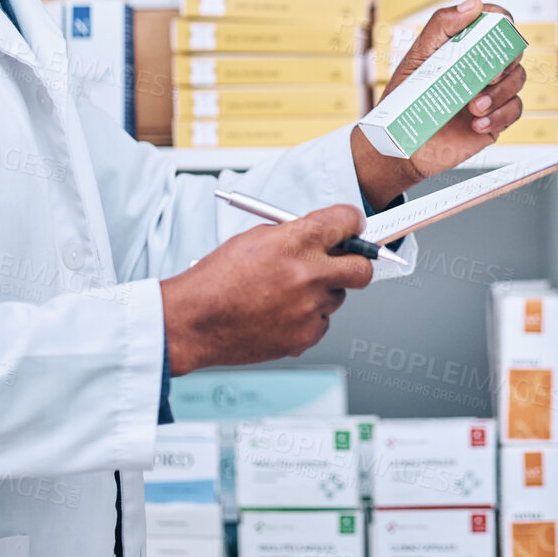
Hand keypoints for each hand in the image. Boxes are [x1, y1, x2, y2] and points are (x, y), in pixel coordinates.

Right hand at [159, 204, 371, 375]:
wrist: (195, 320)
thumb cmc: (217, 280)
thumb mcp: (255, 239)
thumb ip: (294, 234)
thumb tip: (321, 237)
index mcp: (297, 240)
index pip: (349, 220)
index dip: (350, 223)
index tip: (350, 228)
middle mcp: (309, 273)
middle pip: (362, 267)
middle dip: (356, 263)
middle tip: (343, 264)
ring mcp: (310, 308)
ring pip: (337, 297)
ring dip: (321, 293)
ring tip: (285, 294)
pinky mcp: (305, 335)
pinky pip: (321, 323)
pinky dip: (307, 318)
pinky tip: (279, 314)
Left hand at [352, 0, 527, 207]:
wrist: (402, 145)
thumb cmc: (406, 100)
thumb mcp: (418, 57)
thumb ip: (442, 26)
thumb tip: (473, 5)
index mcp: (464, 47)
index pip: (494, 23)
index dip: (502, 22)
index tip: (500, 28)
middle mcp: (481, 67)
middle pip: (513, 51)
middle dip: (505, 61)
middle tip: (487, 76)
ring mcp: (490, 93)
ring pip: (518, 80)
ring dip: (500, 93)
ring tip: (473, 107)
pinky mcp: (495, 119)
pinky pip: (514, 110)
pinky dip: (500, 115)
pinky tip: (478, 123)